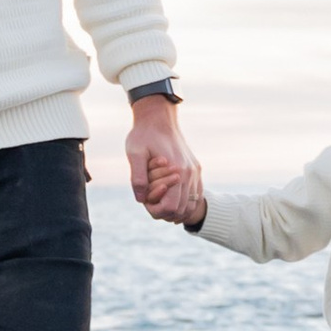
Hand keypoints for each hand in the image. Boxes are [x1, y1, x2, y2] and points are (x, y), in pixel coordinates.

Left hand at [127, 95, 200, 216]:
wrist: (158, 118)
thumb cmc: (144, 135)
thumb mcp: (134, 154)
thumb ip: (137, 177)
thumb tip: (141, 199)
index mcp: (177, 171)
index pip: (170, 207)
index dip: (156, 210)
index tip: (145, 201)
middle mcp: (190, 174)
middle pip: (181, 210)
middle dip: (164, 211)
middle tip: (150, 201)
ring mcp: (195, 172)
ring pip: (191, 206)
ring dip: (175, 209)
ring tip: (159, 201)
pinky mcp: (196, 169)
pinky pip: (195, 195)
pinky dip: (184, 203)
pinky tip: (170, 197)